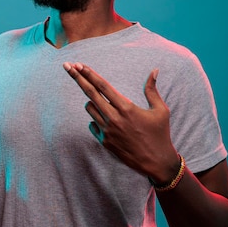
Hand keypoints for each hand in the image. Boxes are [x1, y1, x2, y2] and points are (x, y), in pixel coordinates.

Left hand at [63, 62, 178, 180]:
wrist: (156, 162)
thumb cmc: (160, 134)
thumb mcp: (160, 110)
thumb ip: (152, 90)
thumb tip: (154, 70)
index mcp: (127, 108)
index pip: (103, 86)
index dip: (89, 74)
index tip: (79, 64)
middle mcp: (114, 118)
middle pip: (90, 93)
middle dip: (77, 77)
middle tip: (67, 66)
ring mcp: (107, 131)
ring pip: (89, 108)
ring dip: (91, 101)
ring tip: (104, 104)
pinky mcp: (104, 141)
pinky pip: (92, 124)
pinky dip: (96, 119)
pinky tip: (107, 120)